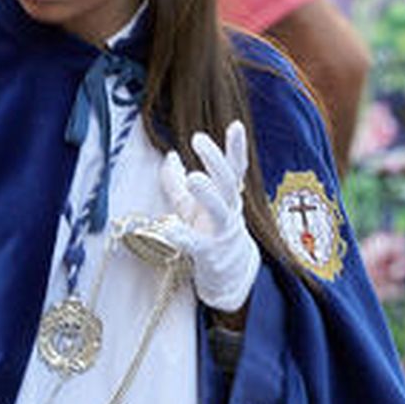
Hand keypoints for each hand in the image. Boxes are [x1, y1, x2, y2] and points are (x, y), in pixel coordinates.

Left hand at [159, 120, 260, 313]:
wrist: (232, 279)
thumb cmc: (209, 234)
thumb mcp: (192, 207)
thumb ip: (177, 183)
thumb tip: (168, 156)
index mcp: (227, 198)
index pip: (235, 169)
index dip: (236, 148)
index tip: (236, 124)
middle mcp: (230, 213)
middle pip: (227, 182)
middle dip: (215, 160)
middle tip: (199, 139)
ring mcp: (222, 234)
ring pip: (219, 210)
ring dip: (207, 193)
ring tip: (193, 177)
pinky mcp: (210, 256)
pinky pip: (197, 245)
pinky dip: (182, 236)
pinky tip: (168, 229)